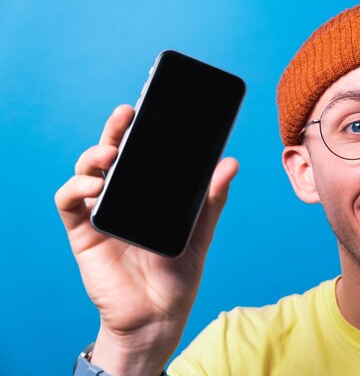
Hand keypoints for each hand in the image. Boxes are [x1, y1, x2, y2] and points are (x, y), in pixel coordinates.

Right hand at [55, 105, 238, 374]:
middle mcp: (122, 196)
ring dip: (94, 156)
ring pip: (87, 171)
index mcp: (148, 192)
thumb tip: (230, 163)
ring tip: (110, 154)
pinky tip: (95, 185)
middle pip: (112, 154)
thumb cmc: (179, 272)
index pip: (141, 154)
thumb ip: (212, 199)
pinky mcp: (83, 231)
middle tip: (127, 114)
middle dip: (115, 131)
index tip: (151, 107)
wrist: (159, 314)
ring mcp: (101, 212)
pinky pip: (69, 202)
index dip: (141, 130)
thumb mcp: (200, 231)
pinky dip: (76, 187)